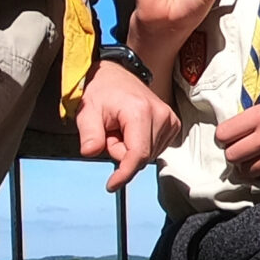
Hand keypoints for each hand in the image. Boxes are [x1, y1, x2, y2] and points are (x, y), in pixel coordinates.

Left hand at [75, 59, 178, 189]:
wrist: (115, 75)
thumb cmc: (102, 90)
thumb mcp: (87, 111)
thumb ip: (89, 134)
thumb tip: (91, 152)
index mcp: (140, 111)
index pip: (137, 155)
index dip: (124, 174)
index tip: (111, 185)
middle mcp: (161, 115)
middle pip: (142, 157)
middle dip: (122, 153)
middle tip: (110, 132)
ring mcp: (170, 120)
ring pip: (149, 155)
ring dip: (131, 149)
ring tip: (121, 128)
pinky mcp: (172, 124)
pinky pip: (155, 149)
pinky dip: (141, 145)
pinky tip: (132, 130)